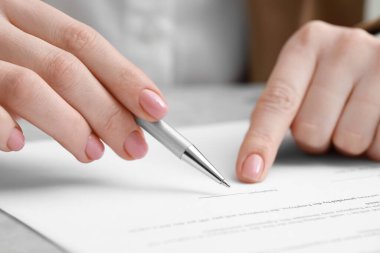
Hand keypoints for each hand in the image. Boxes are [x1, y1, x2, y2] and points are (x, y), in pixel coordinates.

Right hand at [0, 0, 167, 160]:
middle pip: (67, 69)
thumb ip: (69, 72)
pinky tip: (19, 143)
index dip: (124, 77)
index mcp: (27, 13)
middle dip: (108, 112)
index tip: (155, 108)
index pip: (87, 44)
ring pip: (29, 87)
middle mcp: (0, 25)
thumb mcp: (29, 46)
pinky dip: (2, 125)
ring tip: (91, 151)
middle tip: (132, 145)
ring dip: (68, 124)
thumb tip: (120, 109)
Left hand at [237, 21, 379, 182]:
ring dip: (344, 141)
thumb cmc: (328, 74)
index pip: (277, 103)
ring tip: (349, 117)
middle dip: (313, 137)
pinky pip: (379, 146)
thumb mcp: (299, 77)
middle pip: (310, 130)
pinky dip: (371, 144)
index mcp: (307, 46)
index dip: (261, 141)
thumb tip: (255, 162)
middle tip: (324, 119)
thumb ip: (278, 109)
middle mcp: (345, 48)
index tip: (250, 171)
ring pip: (348, 141)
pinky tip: (371, 121)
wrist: (371, 58)